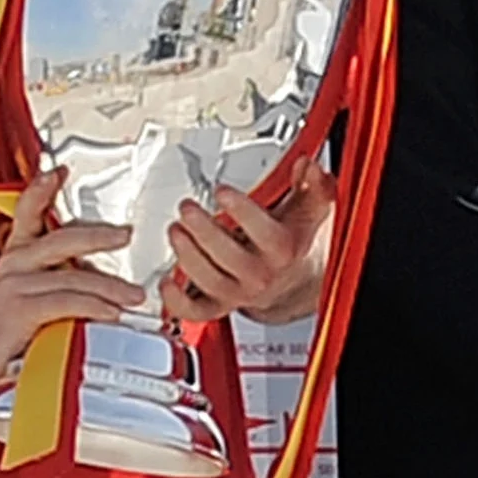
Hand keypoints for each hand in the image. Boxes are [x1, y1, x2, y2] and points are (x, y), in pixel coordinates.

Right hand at [0, 168, 144, 394]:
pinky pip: (65, 302)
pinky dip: (93, 306)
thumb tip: (95, 288)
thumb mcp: (19, 300)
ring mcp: (16, 286)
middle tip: (126, 235)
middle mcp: (14, 265)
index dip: (41, 189)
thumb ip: (52, 288)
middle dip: (99, 235)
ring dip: (110, 285)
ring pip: (73, 276)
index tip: (58, 171)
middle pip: (62, 239)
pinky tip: (110, 312)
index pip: (26, 213)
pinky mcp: (19, 311)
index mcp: (14, 257)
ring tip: (133, 294)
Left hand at [163, 156, 336, 326]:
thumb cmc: (292, 240)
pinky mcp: (217, 306)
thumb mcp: (308, 209)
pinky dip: (176, 301)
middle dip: (204, 231)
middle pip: (229, 257)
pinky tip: (166, 281)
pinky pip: (194, 311)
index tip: (222, 192)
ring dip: (187, 255)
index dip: (241, 211)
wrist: (292, 281)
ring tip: (175, 230)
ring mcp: (237, 293)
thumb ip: (312, 184)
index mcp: (283, 250)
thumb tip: (306, 166)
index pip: (263, 232)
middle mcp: (260, 276)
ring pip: (208, 281)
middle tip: (187, 208)